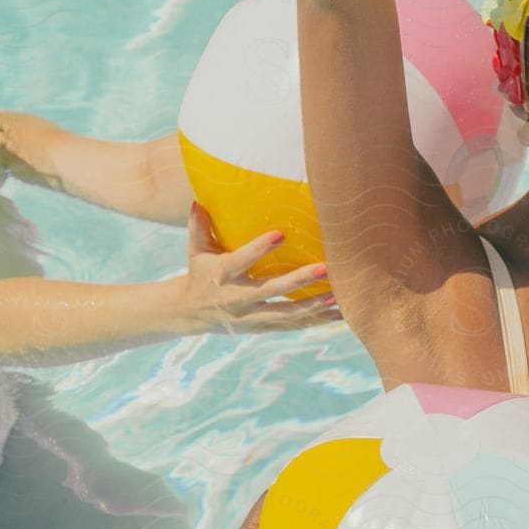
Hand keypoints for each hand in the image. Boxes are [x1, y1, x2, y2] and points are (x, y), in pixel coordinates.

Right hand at [183, 203, 342, 332]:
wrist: (190, 313)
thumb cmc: (200, 271)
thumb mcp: (196, 250)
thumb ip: (198, 226)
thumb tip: (197, 200)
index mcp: (222, 275)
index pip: (241, 260)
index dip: (259, 249)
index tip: (281, 234)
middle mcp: (236, 298)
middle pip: (270, 290)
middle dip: (298, 281)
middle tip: (324, 268)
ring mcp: (250, 317)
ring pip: (285, 314)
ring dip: (312, 306)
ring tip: (337, 296)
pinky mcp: (261, 328)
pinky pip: (290, 326)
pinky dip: (314, 321)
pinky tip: (338, 314)